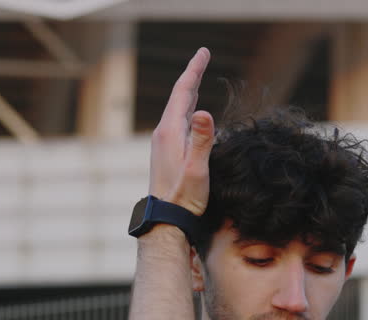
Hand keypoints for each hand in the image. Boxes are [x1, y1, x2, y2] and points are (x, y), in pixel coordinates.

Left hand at [148, 47, 214, 216]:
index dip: (194, 69)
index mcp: (171, 131)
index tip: (204, 51)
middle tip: (203, 57)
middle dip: (192, 75)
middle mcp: (164, 133)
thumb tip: (205, 111)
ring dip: (189, 91)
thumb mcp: (197, 169)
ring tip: (197, 78)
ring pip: (178, 109)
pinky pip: (178, 121)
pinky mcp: (166, 152)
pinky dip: (186, 108)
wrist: (166, 219)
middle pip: (180, 96)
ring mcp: (163, 142)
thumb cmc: (184, 197)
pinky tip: (192, 113)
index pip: (183, 91)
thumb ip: (203, 140)